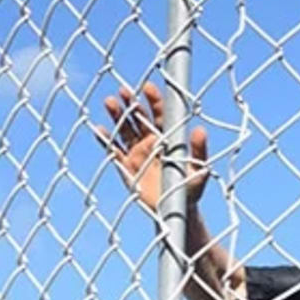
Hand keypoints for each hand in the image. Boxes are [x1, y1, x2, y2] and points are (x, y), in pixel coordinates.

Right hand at [96, 81, 205, 216]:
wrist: (175, 212)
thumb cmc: (190, 190)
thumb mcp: (199, 171)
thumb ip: (199, 151)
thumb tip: (200, 129)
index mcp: (168, 138)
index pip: (160, 114)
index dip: (154, 100)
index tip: (146, 88)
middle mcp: (151, 142)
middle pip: (139, 117)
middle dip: (131, 103)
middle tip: (123, 90)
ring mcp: (137, 153)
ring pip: (124, 130)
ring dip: (116, 115)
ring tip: (108, 101)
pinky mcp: (126, 167)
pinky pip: (114, 151)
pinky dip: (106, 140)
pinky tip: (98, 129)